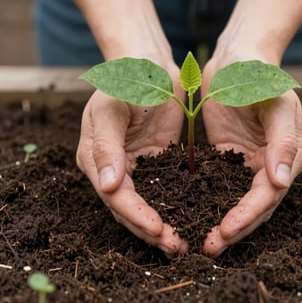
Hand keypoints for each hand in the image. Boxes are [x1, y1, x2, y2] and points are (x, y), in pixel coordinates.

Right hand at [76, 62, 187, 256]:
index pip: (115, 195)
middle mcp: (115, 167)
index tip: (157, 229)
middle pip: (130, 208)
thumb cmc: (125, 81)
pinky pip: (167, 187)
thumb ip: (106, 145)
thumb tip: (107, 185)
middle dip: (150, 229)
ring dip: (163, 225)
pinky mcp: (158, 160)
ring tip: (183, 243)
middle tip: (176, 246)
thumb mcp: (110, 107)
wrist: (149, 66)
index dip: (135, 215)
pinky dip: (177, 205)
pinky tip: (192, 218)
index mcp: (96, 157)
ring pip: (148, 203)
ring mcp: (137, 165)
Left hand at [200, 55, 301, 256]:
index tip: (225, 231)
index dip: (248, 215)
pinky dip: (208, 202)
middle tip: (208, 248)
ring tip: (201, 243)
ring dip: (221, 222)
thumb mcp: (276, 102)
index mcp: (288, 155)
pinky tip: (191, 215)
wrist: (235, 60)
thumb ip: (283, 140)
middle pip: (253, 206)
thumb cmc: (258, 76)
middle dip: (234, 228)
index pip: (268, 194)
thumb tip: (282, 181)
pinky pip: (218, 185)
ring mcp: (247, 162)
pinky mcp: (226, 157)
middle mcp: (270, 164)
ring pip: (235, 201)